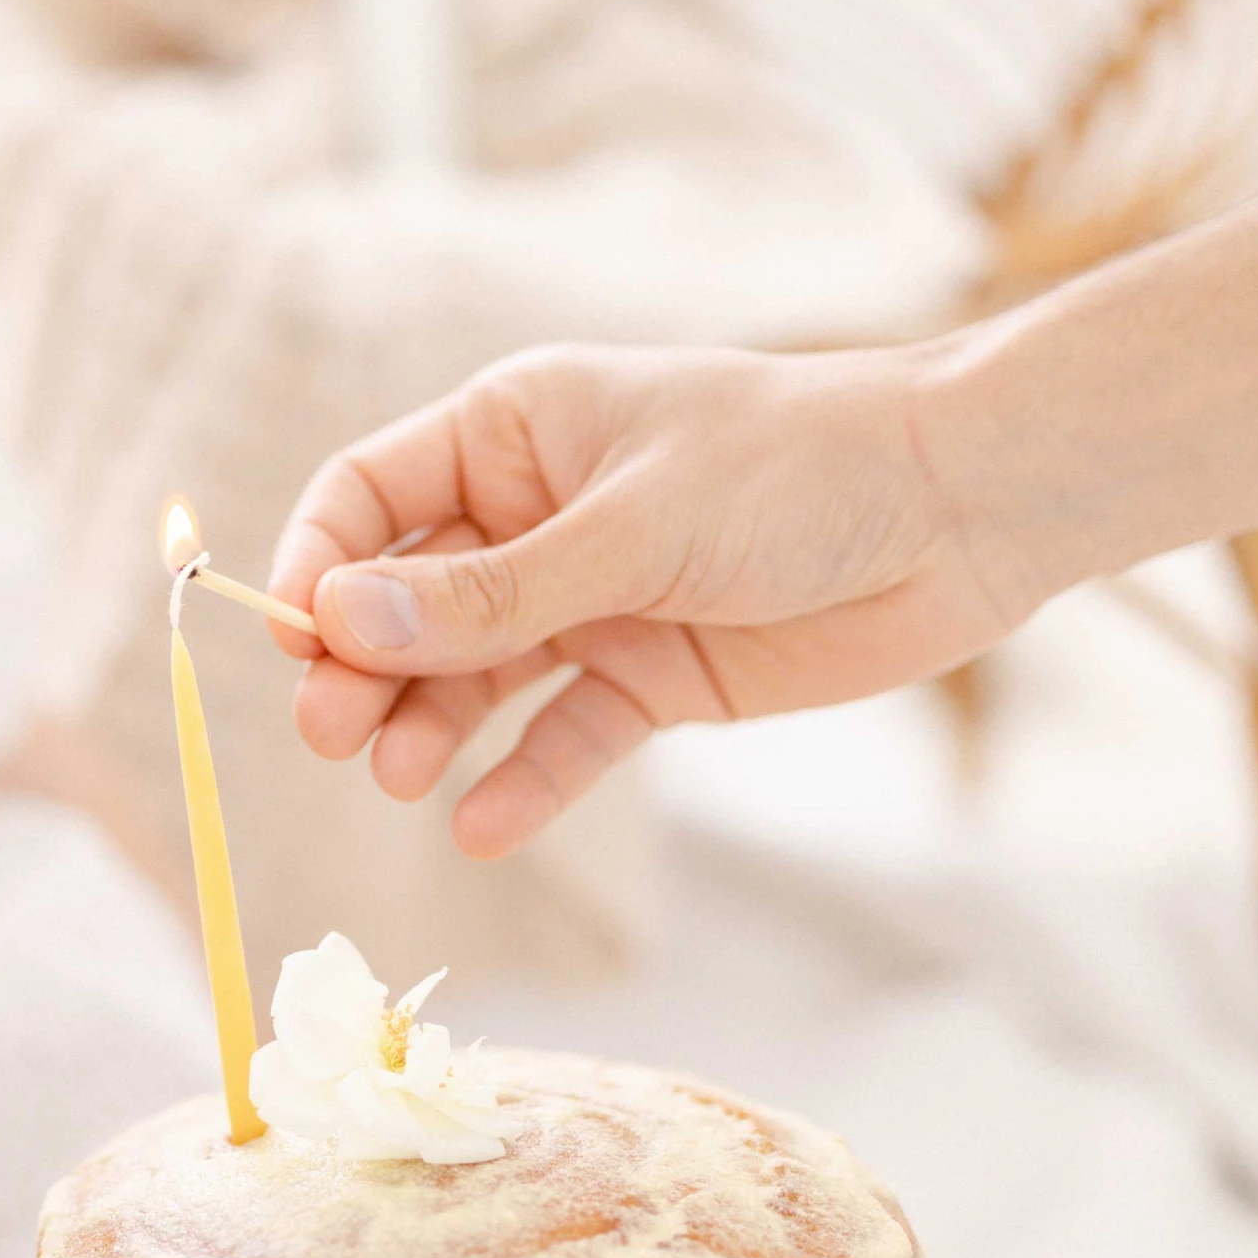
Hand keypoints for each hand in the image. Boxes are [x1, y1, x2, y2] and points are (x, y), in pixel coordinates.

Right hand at [268, 342, 1020, 857]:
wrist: (961, 510)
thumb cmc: (798, 469)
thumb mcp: (633, 530)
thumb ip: (493, 592)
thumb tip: (342, 622)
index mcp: (516, 430)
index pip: (369, 494)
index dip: (319, 565)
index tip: (295, 642)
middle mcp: (539, 513)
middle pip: (408, 599)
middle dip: (362, 665)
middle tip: (335, 735)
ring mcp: (596, 597)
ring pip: (476, 674)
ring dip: (428, 726)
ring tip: (399, 778)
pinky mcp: (655, 673)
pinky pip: (566, 734)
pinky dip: (525, 780)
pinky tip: (485, 827)